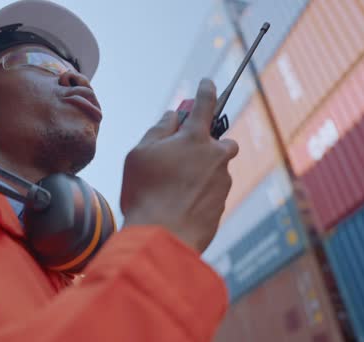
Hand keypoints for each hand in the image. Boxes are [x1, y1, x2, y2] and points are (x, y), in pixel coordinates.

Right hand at [120, 79, 238, 251]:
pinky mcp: (222, 206)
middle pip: (224, 143)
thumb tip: (173, 117)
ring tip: (173, 191)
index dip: (206, 90)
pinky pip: (212, 194)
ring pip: (217, 171)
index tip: (208, 83)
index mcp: (195, 138)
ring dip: (202, 174)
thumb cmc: (146, 192)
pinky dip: (199, 195)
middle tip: (186, 157)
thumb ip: (159, 130)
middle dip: (211, 145)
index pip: (205, 104)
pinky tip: (179, 207)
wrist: (163, 236)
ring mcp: (223, 183)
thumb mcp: (140, 153)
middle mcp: (216, 157)